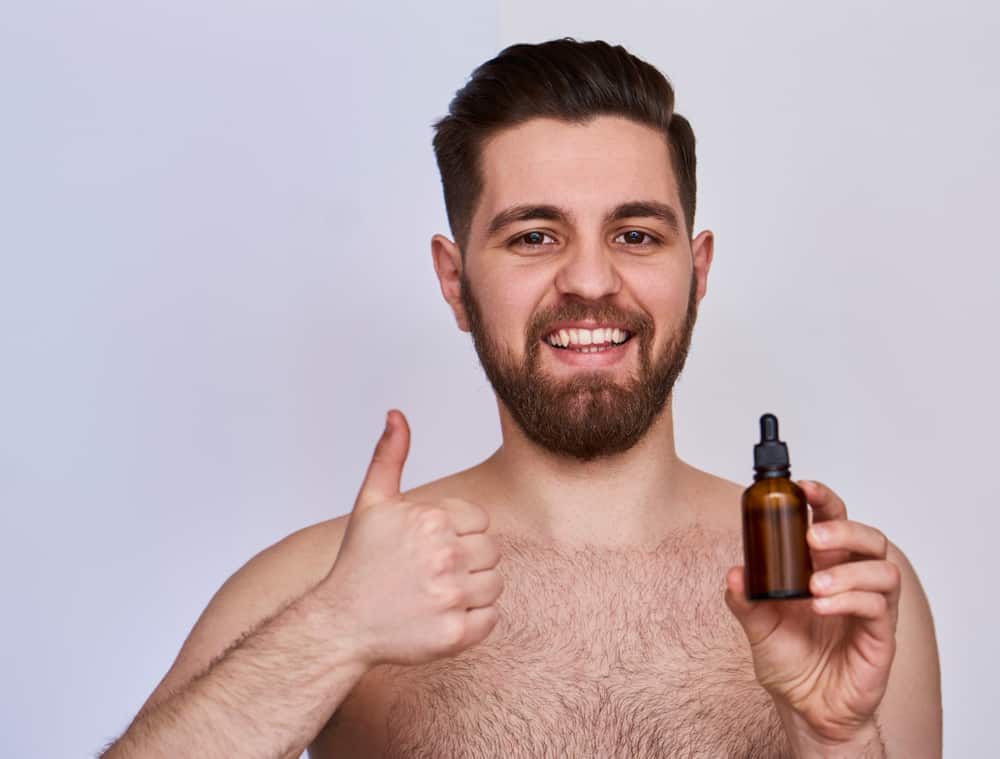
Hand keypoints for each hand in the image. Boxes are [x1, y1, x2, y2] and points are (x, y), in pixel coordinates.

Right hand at [319, 409, 503, 667]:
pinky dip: (474, 620)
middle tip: (432, 573)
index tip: (428, 548)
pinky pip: (491, 619)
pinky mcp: (455, 635)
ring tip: (436, 593)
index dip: (457, 534)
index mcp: (431, 520)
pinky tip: (443, 615)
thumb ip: (389, 456)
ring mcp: (450, 597)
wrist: (340, 623)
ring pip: (495, 584)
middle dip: (467, 561)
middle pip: (491, 552)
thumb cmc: (359, 562)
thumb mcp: (372, 502)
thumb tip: (396, 414)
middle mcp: (444, 556)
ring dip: (472, 590)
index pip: (480, 522)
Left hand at [724, 480, 899, 745]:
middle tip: (813, 537)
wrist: (805, 709)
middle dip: (842, 528)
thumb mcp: (757, 625)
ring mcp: (870, 608)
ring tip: (814, 585)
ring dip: (847, 570)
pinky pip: (878, 607)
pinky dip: (851, 600)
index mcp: (824, 567)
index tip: (802, 487)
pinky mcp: (880, 636)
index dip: (823, 499)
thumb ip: (744, 598)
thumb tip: (734, 573)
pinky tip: (823, 606)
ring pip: (882, 569)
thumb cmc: (789, 661)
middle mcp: (852, 580)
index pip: (833, 521)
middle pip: (868, 537)